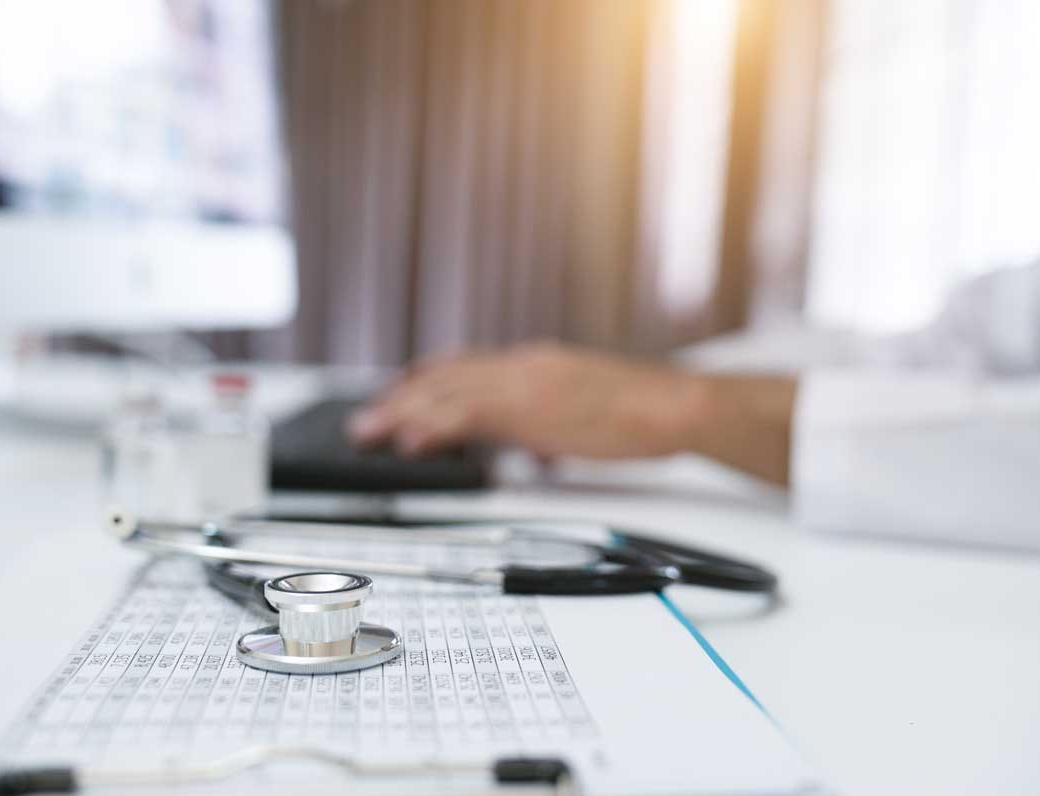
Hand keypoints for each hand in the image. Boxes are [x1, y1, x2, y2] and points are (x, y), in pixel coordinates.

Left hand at [348, 342, 704, 459]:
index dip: (423, 381)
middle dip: (399, 400)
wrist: (675, 405)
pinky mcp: (534, 409)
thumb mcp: (584, 413)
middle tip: (364, 420)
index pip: (465, 366)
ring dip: (401, 413)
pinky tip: (411, 441)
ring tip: (368, 432)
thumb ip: (551, 425)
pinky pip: (470, 418)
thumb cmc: (640, 411)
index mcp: (534, 364)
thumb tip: (534, 450)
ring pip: (447, 394)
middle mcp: (523, 366)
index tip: (395, 394)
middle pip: (444, 378)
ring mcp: (526, 384)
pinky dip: (435, 428)